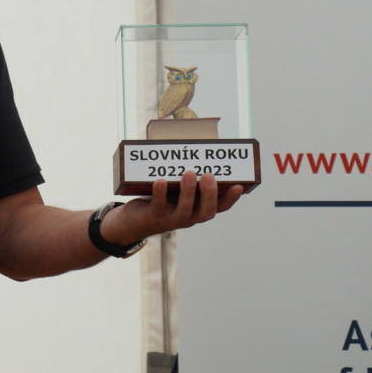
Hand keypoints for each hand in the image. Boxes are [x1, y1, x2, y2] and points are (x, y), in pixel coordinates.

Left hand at [102, 170, 243, 243]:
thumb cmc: (159, 201)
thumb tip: (192, 150)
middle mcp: (188, 218)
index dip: (230, 199)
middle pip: (205, 211)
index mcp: (197, 211)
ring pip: (185, 209)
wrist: (132, 222)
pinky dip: (160, 193)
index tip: (239, 185)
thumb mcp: (175, 190)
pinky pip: (159, 205)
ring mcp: (171, 219)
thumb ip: (185, 177)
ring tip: (189, 173)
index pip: (219, 207)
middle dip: (210, 193)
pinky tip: (160, 181)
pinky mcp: (154, 216)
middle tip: (210, 175)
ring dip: (188, 191)